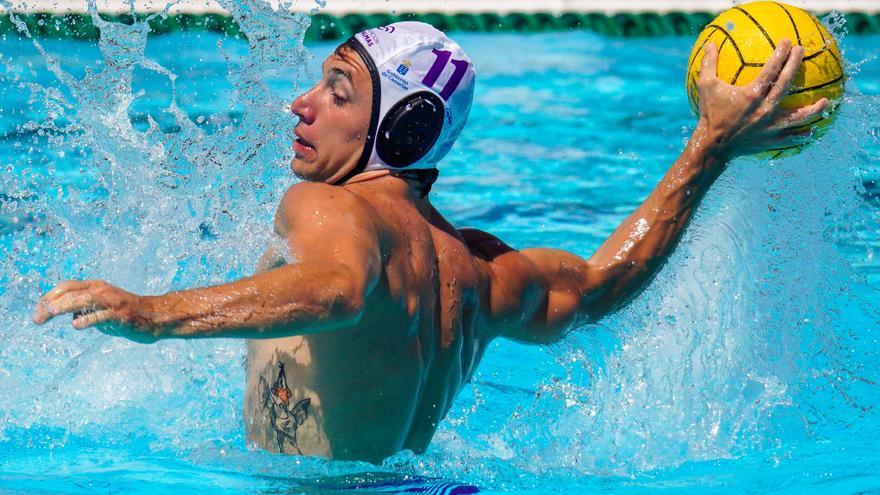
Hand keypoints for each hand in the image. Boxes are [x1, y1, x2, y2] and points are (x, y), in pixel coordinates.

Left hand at [33, 280, 157, 343]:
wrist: (154, 316)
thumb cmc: (126, 313)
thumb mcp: (103, 307)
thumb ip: (87, 309)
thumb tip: (72, 316)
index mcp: (96, 286)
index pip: (66, 286)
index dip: (50, 297)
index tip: (38, 312)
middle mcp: (102, 290)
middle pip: (71, 292)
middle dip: (51, 304)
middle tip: (38, 319)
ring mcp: (111, 302)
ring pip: (84, 300)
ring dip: (65, 306)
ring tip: (51, 313)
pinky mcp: (120, 315)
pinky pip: (102, 316)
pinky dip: (88, 319)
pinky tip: (77, 325)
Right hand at [696, 38, 828, 158]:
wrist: (712, 146)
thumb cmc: (709, 114)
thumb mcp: (706, 87)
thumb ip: (709, 64)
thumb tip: (709, 44)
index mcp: (752, 94)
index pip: (771, 69)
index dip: (781, 53)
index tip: (787, 42)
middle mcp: (765, 108)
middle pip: (786, 83)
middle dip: (795, 64)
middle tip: (802, 50)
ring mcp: (771, 126)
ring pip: (798, 116)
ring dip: (814, 109)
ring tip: (825, 101)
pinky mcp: (771, 140)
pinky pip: (791, 138)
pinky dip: (802, 135)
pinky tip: (811, 131)